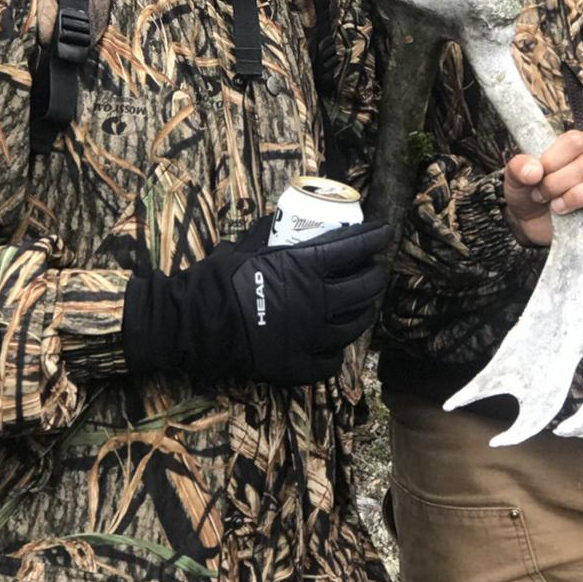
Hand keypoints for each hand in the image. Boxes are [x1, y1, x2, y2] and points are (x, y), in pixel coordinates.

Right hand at [123, 216, 391, 387]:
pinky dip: (337, 352)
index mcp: (308, 267)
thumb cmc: (220, 278)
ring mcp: (312, 337)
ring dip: (365, 311)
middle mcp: (319, 302)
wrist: (198, 322)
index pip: (355, 248)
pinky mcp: (299, 364)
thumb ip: (270, 232)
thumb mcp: (247, 245)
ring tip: (365, 305)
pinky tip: (336, 345)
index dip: (375, 237)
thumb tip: (279, 216)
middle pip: (364, 287)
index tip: (384, 231)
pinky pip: (331, 362)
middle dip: (375, 274)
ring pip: (355, 325)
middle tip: (374, 269)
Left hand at [504, 130, 582, 247]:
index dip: (556, 159)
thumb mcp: (515, 178)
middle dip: (560, 183)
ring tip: (558, 207)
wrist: (531, 222)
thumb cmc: (527, 192)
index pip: (576, 141)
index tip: (538, 175)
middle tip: (542, 195)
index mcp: (574, 144)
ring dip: (579, 195)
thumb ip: (519, 168)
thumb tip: (534, 171)